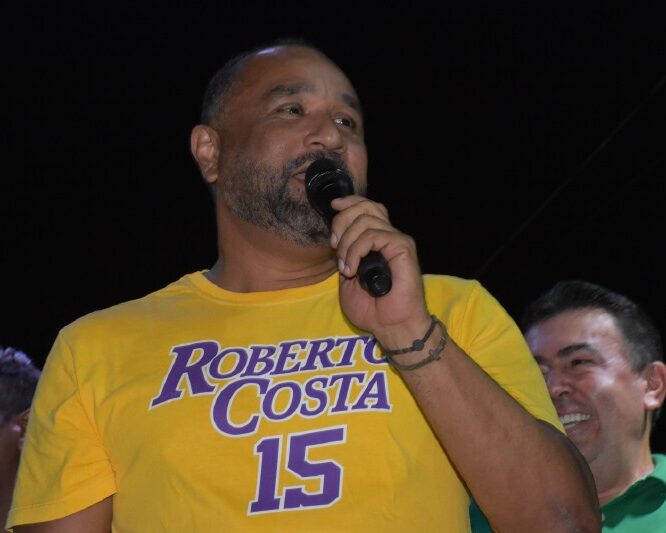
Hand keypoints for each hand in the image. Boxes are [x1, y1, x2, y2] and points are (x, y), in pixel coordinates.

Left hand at [330, 195, 430, 345]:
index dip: (349, 203)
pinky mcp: (403, 248)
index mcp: (378, 242)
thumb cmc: (373, 309)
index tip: (333, 207)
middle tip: (334, 245)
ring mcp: (397, 242)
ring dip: (347, 243)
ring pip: (366, 220)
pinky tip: (353, 269)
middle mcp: (389, 237)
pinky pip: (374, 236)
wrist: (392, 327)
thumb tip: (337, 239)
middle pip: (366, 207)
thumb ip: (345, 256)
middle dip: (342, 220)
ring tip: (345, 267)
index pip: (367, 208)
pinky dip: (356, 250)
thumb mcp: (348, 280)